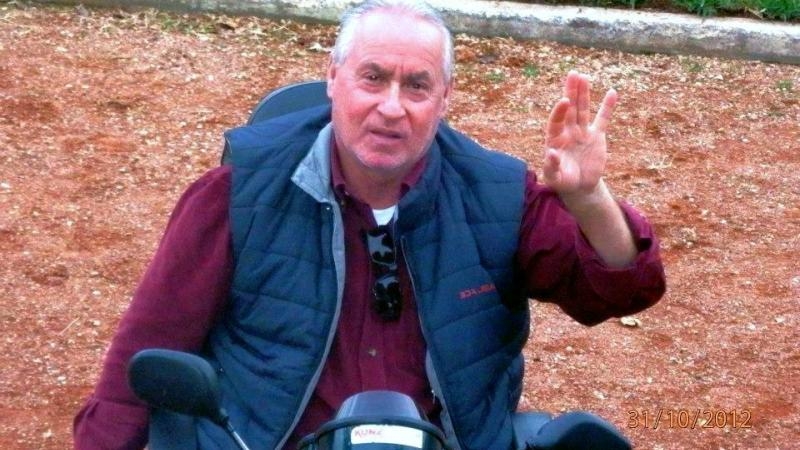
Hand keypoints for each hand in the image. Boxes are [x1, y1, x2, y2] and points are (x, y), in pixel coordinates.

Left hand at [542, 71, 616, 196]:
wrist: (579, 186)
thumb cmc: (562, 181)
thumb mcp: (554, 177)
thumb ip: (551, 165)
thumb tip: (551, 152)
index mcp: (555, 139)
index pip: (556, 121)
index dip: (559, 111)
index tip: (564, 100)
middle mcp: (568, 131)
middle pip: (570, 108)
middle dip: (571, 92)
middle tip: (573, 74)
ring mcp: (583, 132)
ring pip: (583, 110)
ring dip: (584, 94)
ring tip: (584, 76)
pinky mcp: (597, 136)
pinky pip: (602, 119)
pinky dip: (607, 107)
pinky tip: (612, 92)